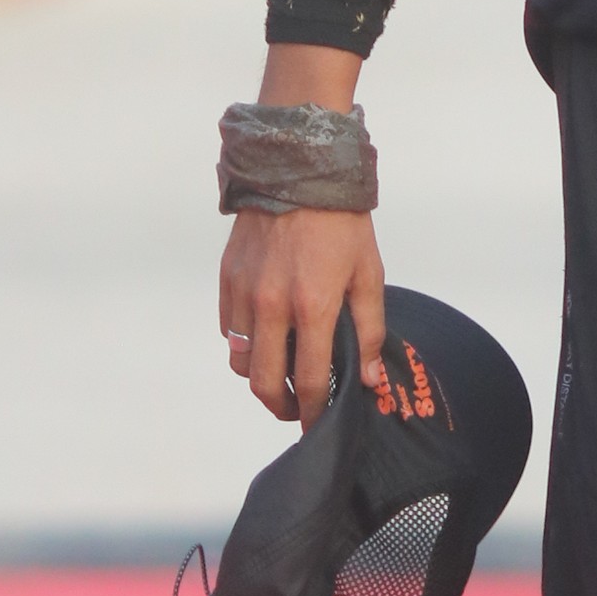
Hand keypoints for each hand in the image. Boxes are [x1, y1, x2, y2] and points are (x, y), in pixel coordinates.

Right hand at [216, 41, 384, 427]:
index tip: (321, 425)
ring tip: (282, 371)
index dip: (316, 413)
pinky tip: (267, 334)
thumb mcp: (368, 275)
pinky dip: (245, 341)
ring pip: (240, 360)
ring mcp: (244, 292)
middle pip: (264, 384)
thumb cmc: (341, 221)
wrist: (299, 169)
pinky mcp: (227, 277)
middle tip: (299, 408)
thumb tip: (369, 381)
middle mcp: (271, 305)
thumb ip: (369, 331)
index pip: (311, 381)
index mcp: (312, 306)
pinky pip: (229, 328)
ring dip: (261, 375)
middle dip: (282, 406)